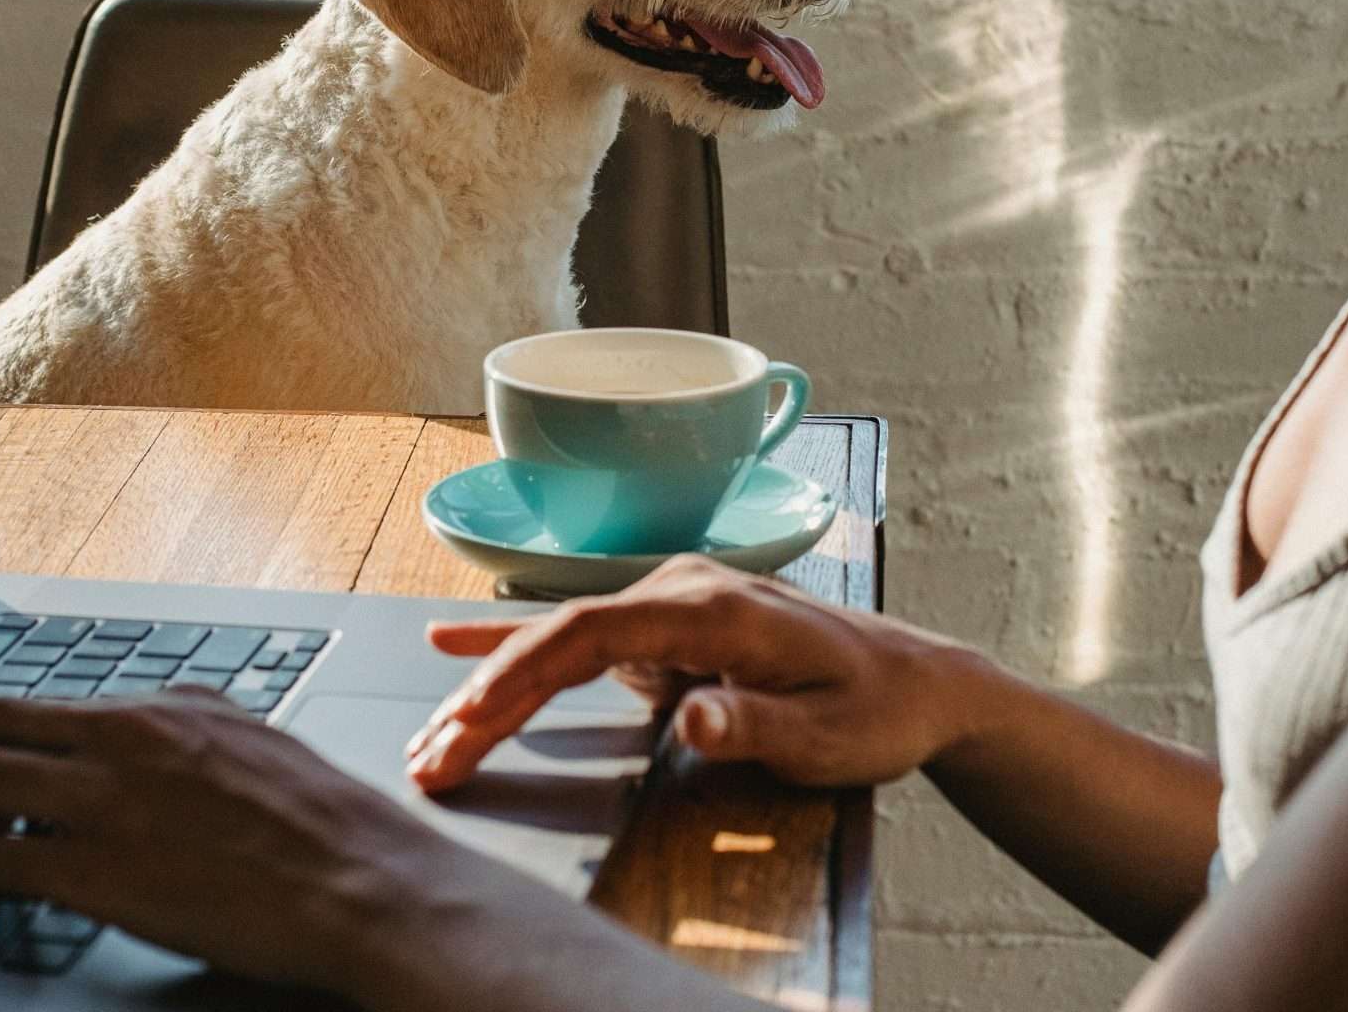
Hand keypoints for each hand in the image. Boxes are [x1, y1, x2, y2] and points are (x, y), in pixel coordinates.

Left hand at [0, 686, 464, 998]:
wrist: (363, 883)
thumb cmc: (334, 831)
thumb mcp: (264, 748)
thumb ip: (203, 737)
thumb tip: (171, 744)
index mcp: (173, 707)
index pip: (58, 702)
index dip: (22, 745)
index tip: (15, 776)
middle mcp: (129, 737)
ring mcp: (107, 801)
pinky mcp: (93, 870)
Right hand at [406, 555, 990, 792]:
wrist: (917, 682)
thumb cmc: (876, 711)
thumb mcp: (827, 737)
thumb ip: (754, 726)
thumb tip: (690, 718)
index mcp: (713, 609)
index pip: (590, 633)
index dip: (520, 677)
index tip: (471, 725)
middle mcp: (682, 590)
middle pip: (559, 637)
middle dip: (485, 697)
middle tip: (430, 758)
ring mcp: (672, 603)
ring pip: (559, 642)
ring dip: (491, 689)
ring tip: (430, 738)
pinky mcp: (669, 626)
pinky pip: (580, 637)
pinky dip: (516, 642)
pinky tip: (454, 643)